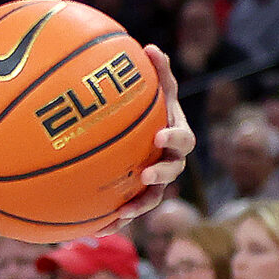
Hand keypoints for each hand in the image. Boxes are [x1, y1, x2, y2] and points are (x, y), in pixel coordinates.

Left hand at [113, 45, 195, 224]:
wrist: (143, 136)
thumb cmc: (152, 108)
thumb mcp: (155, 90)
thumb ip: (157, 72)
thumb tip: (150, 47)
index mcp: (175, 137)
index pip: (183, 140)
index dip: (175, 139)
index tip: (160, 136)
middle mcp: (169, 162)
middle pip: (172, 172)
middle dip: (161, 175)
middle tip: (146, 175)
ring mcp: (153, 182)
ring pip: (151, 199)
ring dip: (139, 207)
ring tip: (122, 213)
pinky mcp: (136, 197)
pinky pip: (128, 212)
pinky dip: (115, 222)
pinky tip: (95, 231)